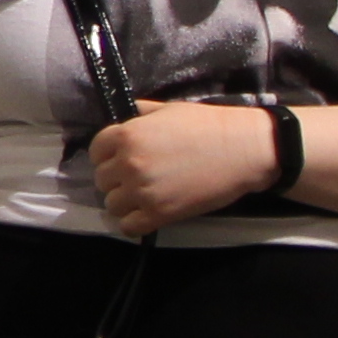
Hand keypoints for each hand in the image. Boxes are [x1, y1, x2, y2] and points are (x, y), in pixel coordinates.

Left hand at [87, 102, 285, 236]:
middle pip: (102, 179)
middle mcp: (129, 163)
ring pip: (112, 204)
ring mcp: (142, 191)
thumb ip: (141, 114)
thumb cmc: (208, 126)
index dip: (108, 155)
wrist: (241, 150)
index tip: (121, 159)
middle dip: (117, 179)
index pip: (96, 151)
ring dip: (124, 202)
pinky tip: (146, 214)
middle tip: (138, 178)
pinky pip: (128, 227)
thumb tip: (126, 115)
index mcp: (128, 135)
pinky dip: (134, 223)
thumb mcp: (168, 110)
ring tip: (144, 196)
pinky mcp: (159, 214)